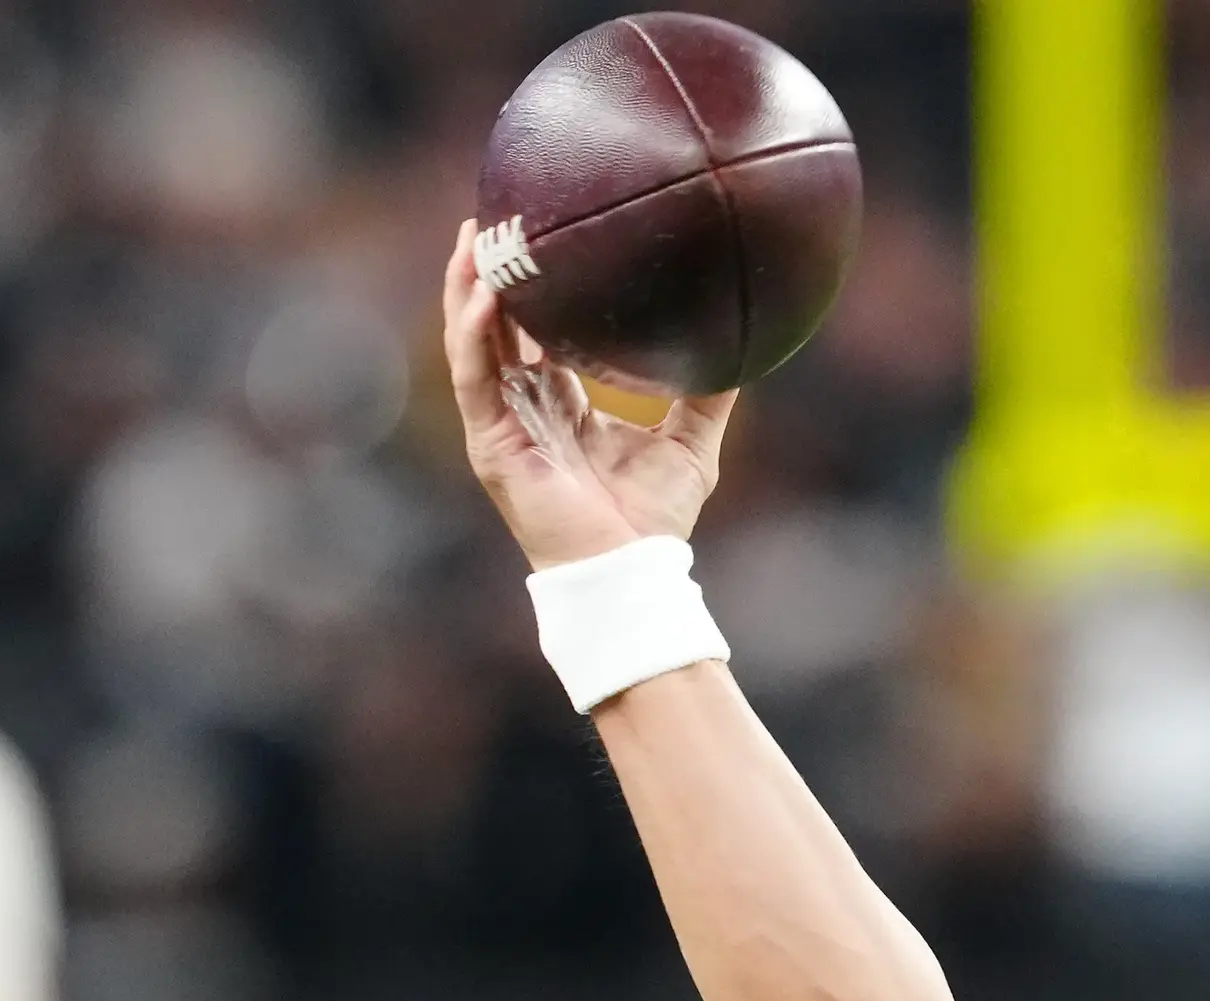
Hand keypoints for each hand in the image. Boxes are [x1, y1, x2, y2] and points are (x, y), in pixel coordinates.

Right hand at [440, 219, 738, 570]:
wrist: (630, 572)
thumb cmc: (654, 521)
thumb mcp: (691, 443)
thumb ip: (708, 394)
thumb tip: (742, 343)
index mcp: (559, 407)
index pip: (533, 337)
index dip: (531, 293)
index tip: (540, 242)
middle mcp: (524, 410)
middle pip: (492, 328)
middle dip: (487, 275)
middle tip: (496, 220)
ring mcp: (503, 426)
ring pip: (472, 342)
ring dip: (467, 288)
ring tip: (475, 237)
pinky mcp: (493, 444)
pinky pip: (474, 376)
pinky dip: (474, 331)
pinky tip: (483, 291)